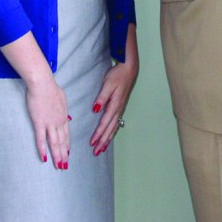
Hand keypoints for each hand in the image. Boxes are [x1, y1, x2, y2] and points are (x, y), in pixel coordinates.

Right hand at [25, 74, 70, 168]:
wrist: (43, 83)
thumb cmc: (51, 88)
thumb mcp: (62, 99)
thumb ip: (63, 109)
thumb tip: (66, 117)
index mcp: (64, 116)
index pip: (66, 134)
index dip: (67, 145)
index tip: (68, 154)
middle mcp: (58, 122)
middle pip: (62, 141)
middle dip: (64, 154)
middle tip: (65, 166)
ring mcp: (49, 123)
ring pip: (54, 143)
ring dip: (57, 156)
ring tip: (59, 166)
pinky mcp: (39, 123)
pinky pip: (41, 139)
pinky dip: (43, 150)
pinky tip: (44, 158)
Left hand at [90, 25, 138, 155]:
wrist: (129, 69)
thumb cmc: (118, 75)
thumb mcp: (108, 84)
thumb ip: (102, 97)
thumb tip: (96, 109)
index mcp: (115, 105)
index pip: (105, 122)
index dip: (99, 133)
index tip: (92, 142)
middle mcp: (118, 109)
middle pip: (110, 129)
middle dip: (103, 141)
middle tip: (96, 152)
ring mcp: (120, 109)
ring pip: (114, 127)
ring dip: (107, 139)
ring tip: (102, 149)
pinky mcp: (120, 107)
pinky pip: (116, 123)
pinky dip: (112, 131)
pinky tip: (109, 136)